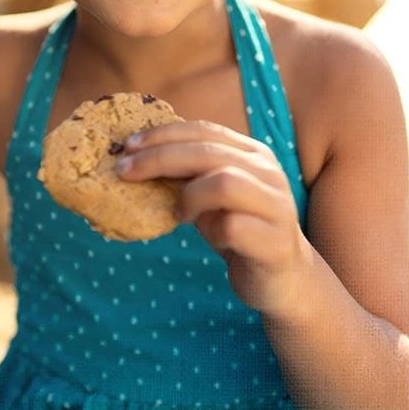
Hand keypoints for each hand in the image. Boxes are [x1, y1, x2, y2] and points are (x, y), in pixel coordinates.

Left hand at [117, 121, 312, 316]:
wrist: (283, 280)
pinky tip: (211, 237)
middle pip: (207, 152)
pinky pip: (232, 227)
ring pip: (223, 183)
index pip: (203, 129)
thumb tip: (134, 156)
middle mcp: (269, 172)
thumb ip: (188, 172)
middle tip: (125, 172)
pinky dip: (211, 231)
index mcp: (252, 153)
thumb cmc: (238, 229)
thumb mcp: (211, 193)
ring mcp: (277, 206)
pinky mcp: (276, 242)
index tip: (127, 145)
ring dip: (189, 196)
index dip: (163, 134)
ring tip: (179, 214)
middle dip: (159, 158)